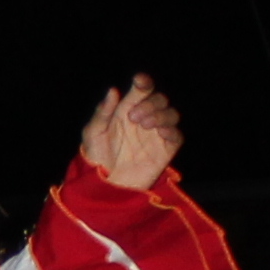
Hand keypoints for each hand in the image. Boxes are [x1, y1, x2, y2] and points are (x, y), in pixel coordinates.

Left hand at [73, 77, 182, 191]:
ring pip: (171, 114)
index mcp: (126, 111)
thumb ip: (102, 113)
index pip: (141, 91)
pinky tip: (160, 133)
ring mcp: (156, 135)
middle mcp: (144, 120)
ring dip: (161, 114)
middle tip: (134, 117)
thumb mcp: (93, 134)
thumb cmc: (96, 159)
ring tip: (146, 125)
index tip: (140, 82)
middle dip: (150, 103)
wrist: (106, 187)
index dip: (144, 83)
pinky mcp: (165, 151)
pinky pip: (177, 135)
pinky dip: (172, 130)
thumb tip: (113, 90)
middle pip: (159, 99)